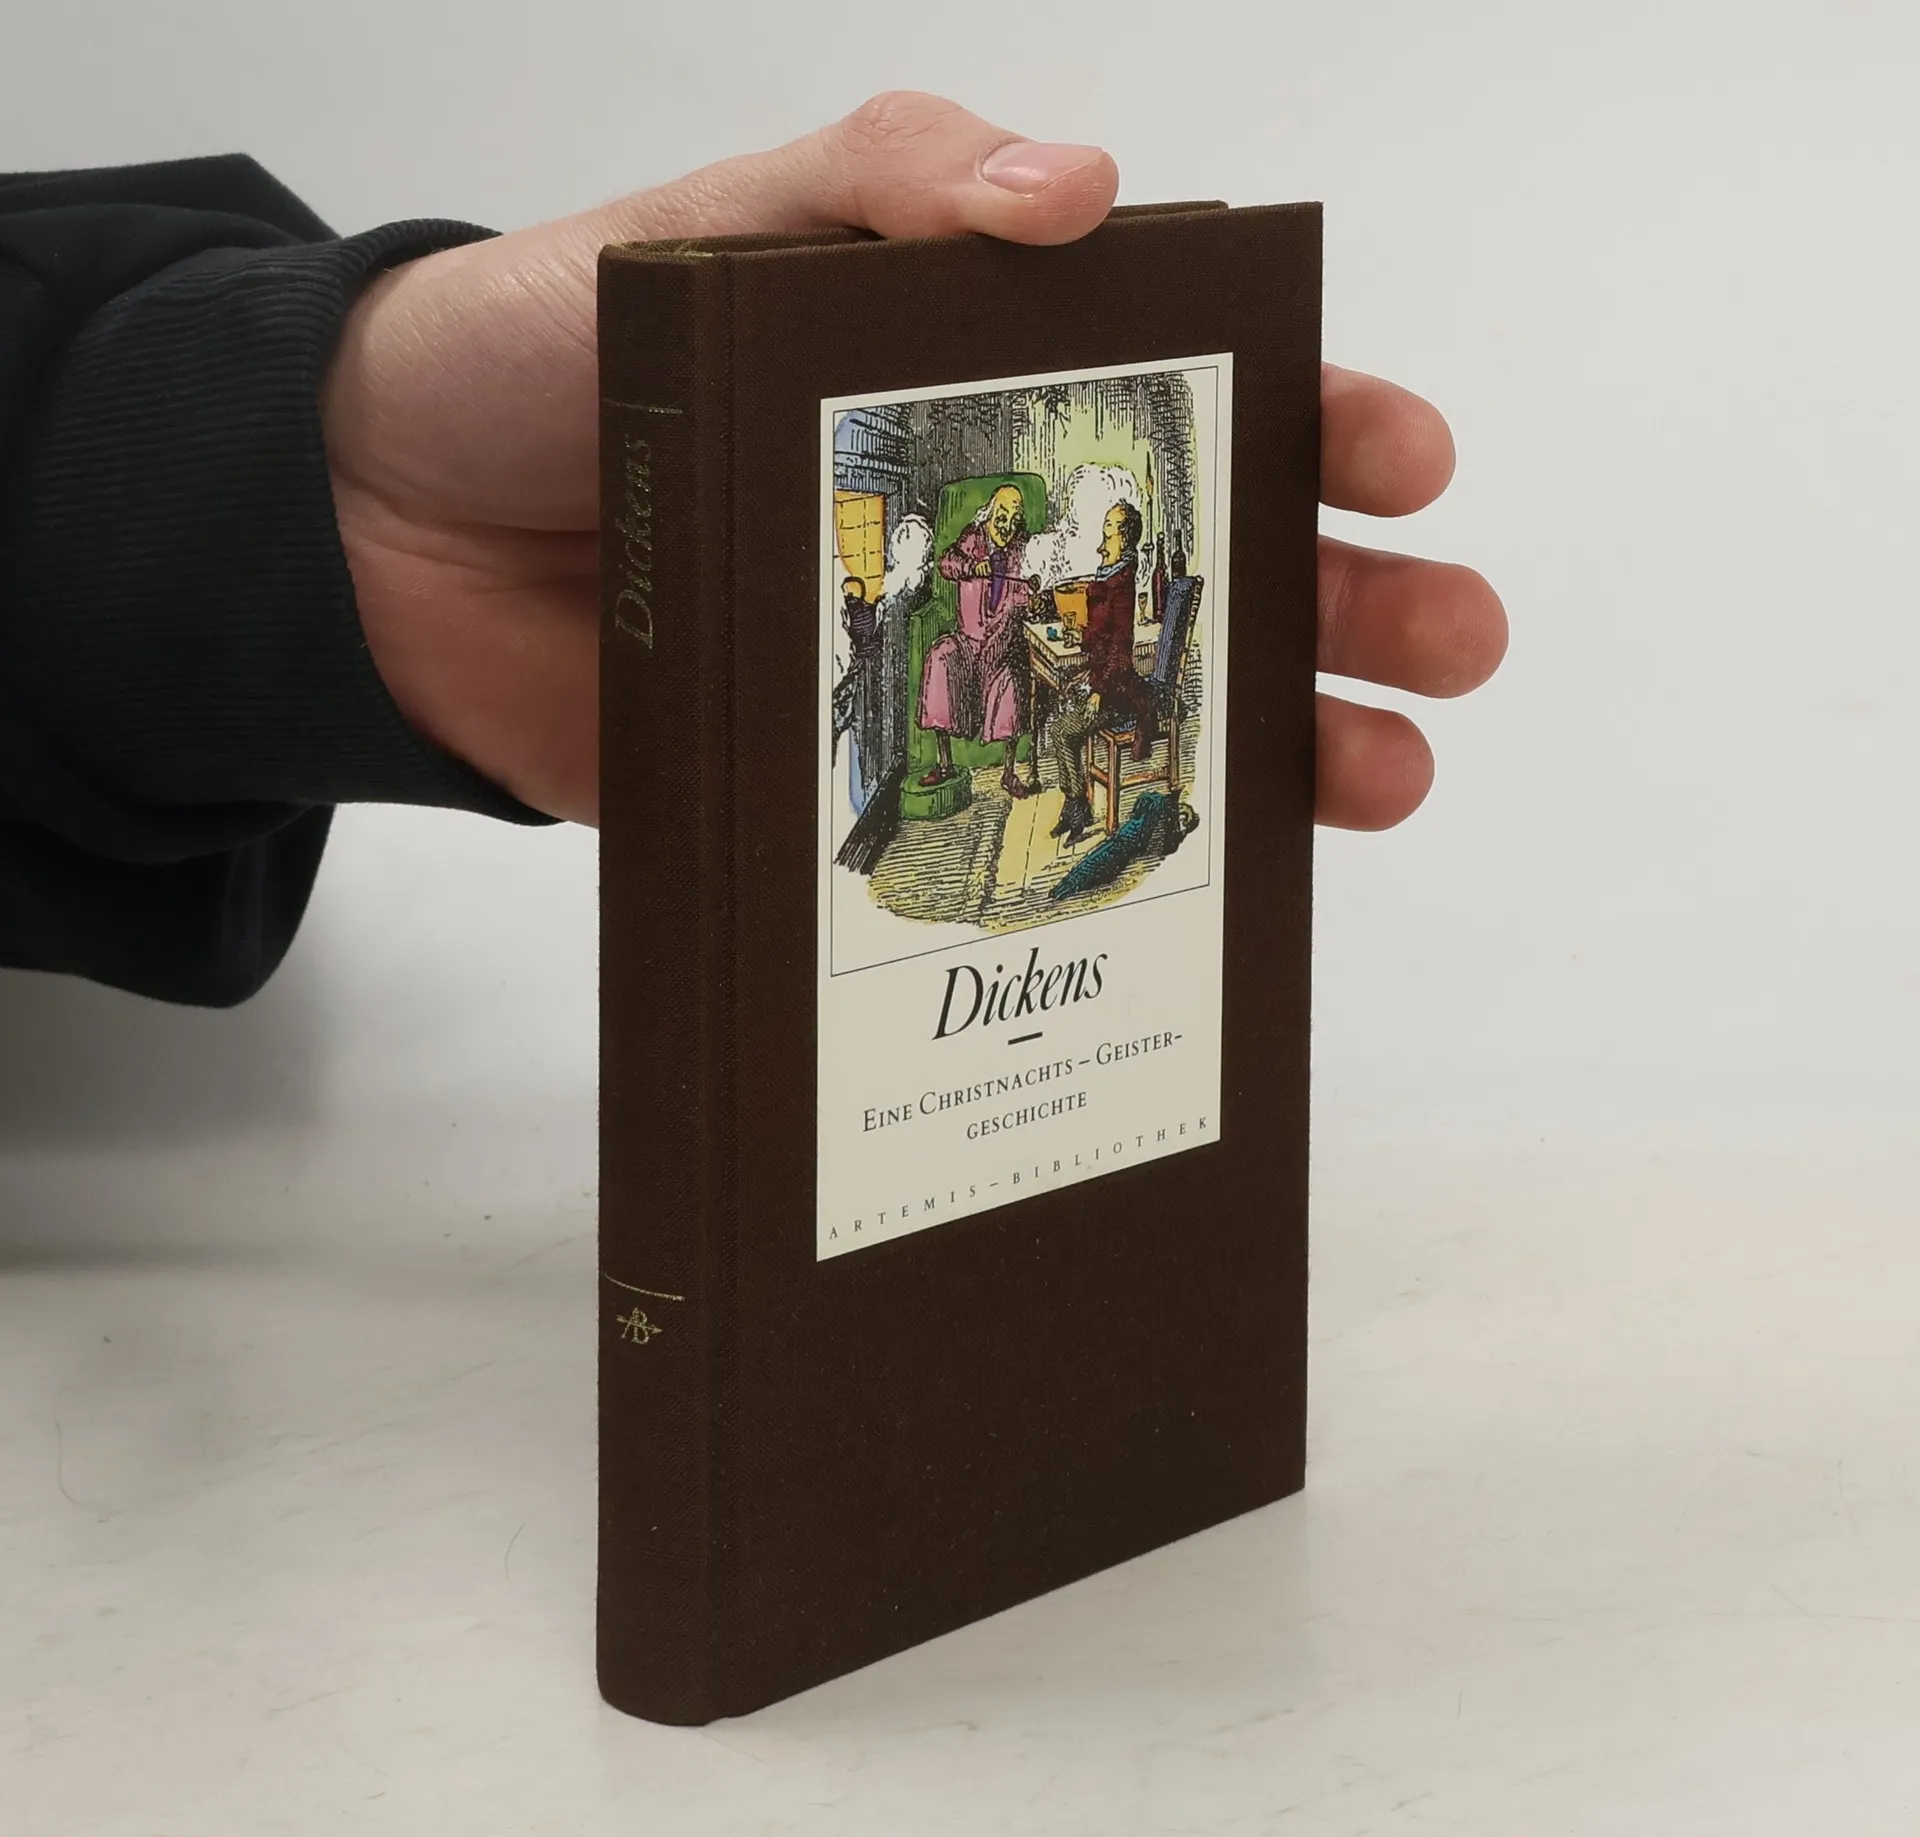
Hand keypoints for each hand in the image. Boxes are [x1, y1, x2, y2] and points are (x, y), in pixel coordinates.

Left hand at [321, 91, 1501, 828]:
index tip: (1400, 461)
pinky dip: (1104, 861)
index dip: (1314, 428)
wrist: (382, 537)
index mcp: (980, 396)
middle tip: (1449, 640)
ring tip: (1382, 781)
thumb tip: (1084, 190)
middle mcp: (985, 543)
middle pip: (1209, 577)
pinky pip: (1005, 832)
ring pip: (1146, 717)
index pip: (1192, 405)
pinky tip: (1195, 888)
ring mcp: (938, 677)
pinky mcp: (862, 791)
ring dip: (1281, 748)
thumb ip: (889, 181)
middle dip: (1349, 604)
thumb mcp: (724, 224)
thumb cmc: (551, 354)